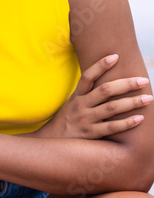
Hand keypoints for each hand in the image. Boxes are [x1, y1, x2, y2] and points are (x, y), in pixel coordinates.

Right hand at [32, 54, 152, 139]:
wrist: (52, 142)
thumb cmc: (68, 120)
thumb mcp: (72, 103)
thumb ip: (87, 94)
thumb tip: (107, 81)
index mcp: (77, 96)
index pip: (88, 76)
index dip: (100, 65)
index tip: (115, 56)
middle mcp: (81, 106)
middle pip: (105, 91)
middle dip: (126, 84)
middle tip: (143, 80)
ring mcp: (86, 120)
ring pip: (111, 109)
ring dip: (131, 102)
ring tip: (148, 98)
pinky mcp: (91, 135)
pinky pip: (112, 128)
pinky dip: (127, 123)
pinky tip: (140, 118)